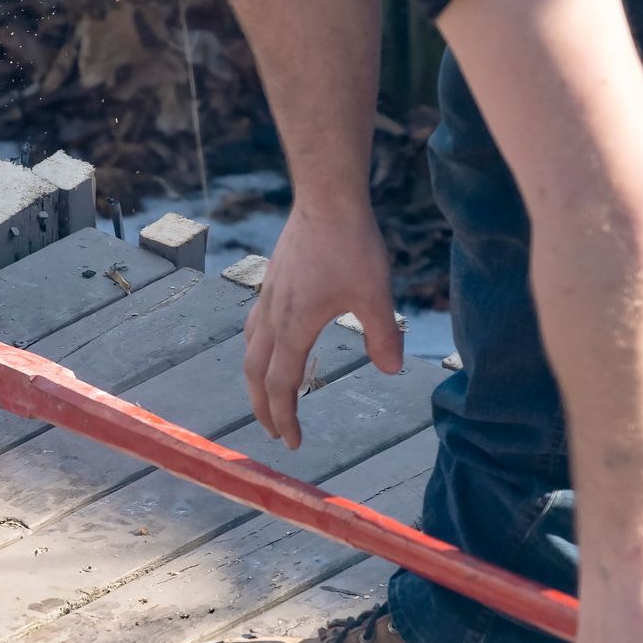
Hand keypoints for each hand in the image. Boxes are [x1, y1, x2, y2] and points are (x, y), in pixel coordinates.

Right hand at [244, 201, 403, 446]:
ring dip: (256, 379)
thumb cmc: (350, 245)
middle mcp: (272, 317)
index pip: (281, 386)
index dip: (285, 419)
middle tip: (273, 432)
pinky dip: (259, 349)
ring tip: (268, 394)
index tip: (292, 443)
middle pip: (254, 374)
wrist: (326, 198)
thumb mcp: (376, 295)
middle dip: (262, 408)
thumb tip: (392, 370)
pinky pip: (255, 326)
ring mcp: (267, 297)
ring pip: (250, 349)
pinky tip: (275, 343)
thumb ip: (383, 336)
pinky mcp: (272, 281)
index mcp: (294, 328)